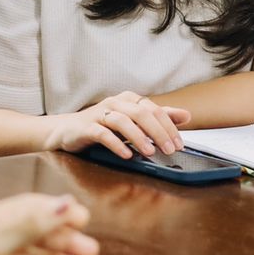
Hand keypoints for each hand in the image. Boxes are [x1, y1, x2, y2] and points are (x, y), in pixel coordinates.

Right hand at [44, 90, 189, 157]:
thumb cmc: (103, 125)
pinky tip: (126, 155)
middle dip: (158, 132)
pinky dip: (116, 144)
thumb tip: (187, 116)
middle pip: (141, 113)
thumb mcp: (132, 121)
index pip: (154, 109)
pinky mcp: (86, 127)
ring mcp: (99, 114)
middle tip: (170, 149)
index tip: (179, 143)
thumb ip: (158, 118)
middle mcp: (115, 103)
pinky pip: (103, 134)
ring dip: (138, 137)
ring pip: (122, 121)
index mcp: (128, 99)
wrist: (66, 130)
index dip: (169, 125)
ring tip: (150, 152)